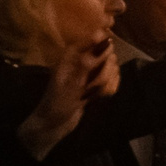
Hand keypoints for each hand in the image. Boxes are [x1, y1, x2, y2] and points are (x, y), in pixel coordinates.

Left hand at [19, 36, 117, 157]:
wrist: (53, 126)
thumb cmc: (57, 104)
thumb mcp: (71, 85)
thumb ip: (87, 64)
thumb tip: (103, 43)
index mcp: (70, 57)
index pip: (90, 39)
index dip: (101, 39)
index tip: (109, 44)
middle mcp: (81, 62)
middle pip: (105, 54)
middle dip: (106, 69)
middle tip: (95, 83)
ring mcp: (90, 74)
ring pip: (111, 68)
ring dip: (107, 81)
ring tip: (94, 93)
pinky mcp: (95, 85)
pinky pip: (112, 80)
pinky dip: (110, 88)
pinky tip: (100, 97)